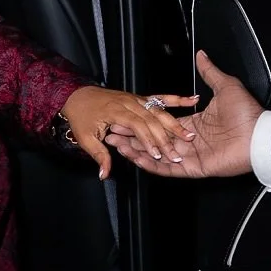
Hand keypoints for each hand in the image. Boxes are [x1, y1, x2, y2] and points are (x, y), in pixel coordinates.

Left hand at [58, 85, 190, 180]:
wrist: (77, 95)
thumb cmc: (81, 117)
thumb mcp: (85, 139)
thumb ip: (99, 156)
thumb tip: (104, 174)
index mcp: (115, 111)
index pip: (137, 126)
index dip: (149, 141)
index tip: (158, 155)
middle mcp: (128, 103)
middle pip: (152, 120)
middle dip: (166, 138)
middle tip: (178, 153)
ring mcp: (136, 99)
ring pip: (160, 111)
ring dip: (176, 124)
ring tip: (190, 136)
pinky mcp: (140, 98)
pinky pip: (162, 98)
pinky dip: (178, 99)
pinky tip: (193, 100)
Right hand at [108, 51, 262, 178]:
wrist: (259, 134)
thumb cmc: (246, 113)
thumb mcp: (225, 86)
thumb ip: (209, 72)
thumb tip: (201, 54)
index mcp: (194, 123)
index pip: (162, 124)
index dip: (143, 121)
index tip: (125, 116)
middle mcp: (189, 141)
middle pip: (154, 141)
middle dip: (133, 137)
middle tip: (112, 131)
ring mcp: (191, 156)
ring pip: (157, 156)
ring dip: (137, 151)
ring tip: (117, 145)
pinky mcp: (194, 168)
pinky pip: (169, 170)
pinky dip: (152, 165)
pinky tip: (136, 159)